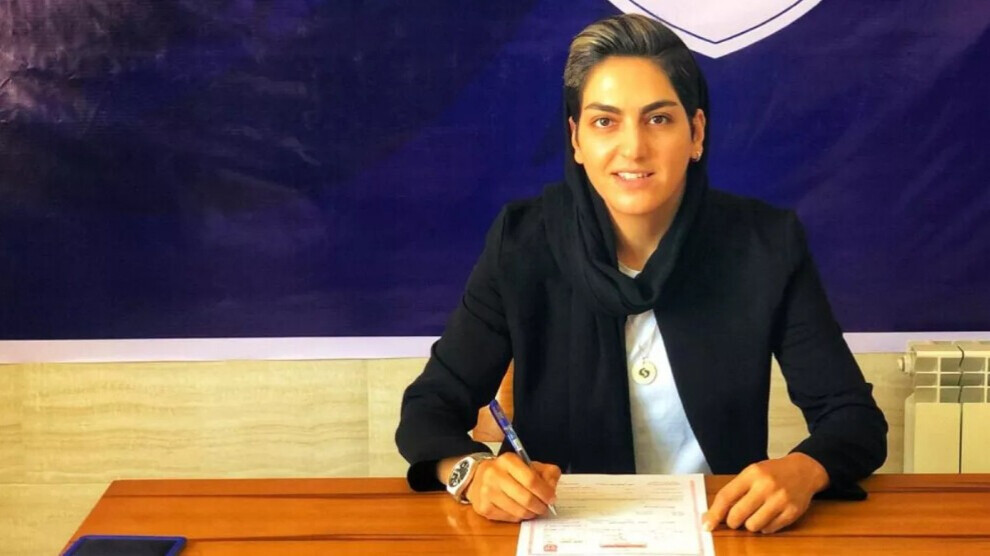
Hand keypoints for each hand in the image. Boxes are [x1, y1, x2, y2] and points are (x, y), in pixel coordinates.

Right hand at [465, 453, 560, 521]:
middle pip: (526, 498)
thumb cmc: (507, 471)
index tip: (552, 498)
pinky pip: (509, 518)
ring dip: (531, 513)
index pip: (531, 480)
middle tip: (544, 508)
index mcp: (508, 460)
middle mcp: (495, 474)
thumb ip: (546, 472)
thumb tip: (552, 489)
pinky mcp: (483, 507)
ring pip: (518, 511)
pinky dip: (518, 517)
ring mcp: (487, 492)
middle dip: (540, 506)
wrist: (478, 476)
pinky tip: (519, 511)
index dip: (545, 492)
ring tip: (533, 510)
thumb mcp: (527, 464)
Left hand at [702, 453, 828, 533]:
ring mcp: (780, 500)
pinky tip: (768, 515)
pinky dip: (765, 527)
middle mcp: (766, 486)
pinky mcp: (792, 512)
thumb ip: (734, 491)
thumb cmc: (772, 473)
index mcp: (752, 474)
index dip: (714, 513)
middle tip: (735, 519)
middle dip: (732, 521)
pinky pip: (769, 529)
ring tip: (755, 515)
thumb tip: (712, 514)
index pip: (726, 496)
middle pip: (737, 515)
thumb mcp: (752, 473)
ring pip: (752, 525)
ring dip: (750, 525)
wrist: (804, 470)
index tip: (707, 524)